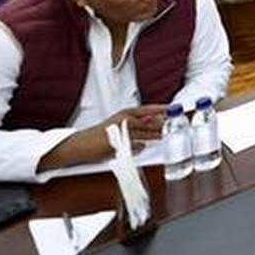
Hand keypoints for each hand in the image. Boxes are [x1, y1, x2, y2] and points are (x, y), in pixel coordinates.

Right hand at [38, 105, 166, 172]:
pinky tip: (143, 146)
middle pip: (149, 121)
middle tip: (173, 125)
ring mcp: (121, 130)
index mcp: (125, 114)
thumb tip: (148, 137)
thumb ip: (135, 131)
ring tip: (164, 135)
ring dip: (155, 134)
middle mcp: (124, 119)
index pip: (147, 110)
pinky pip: (133, 144)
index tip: (173, 108)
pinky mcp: (117, 141)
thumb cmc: (99, 137)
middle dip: (162, 124)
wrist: (81, 144)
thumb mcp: (119, 129)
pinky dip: (140, 146)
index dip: (161, 109)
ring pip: (144, 132)